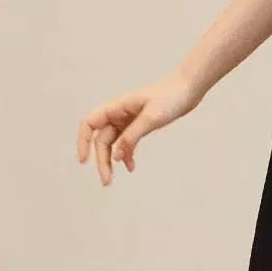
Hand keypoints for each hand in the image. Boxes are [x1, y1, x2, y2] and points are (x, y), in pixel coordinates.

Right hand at [75, 68, 202, 185]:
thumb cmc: (170, 97)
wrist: (188, 89)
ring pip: (113, 144)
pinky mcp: (139, 126)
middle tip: (106, 181)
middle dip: (101, 160)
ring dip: (111, 161)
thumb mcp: (151, 118)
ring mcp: (128, 120)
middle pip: (101, 140)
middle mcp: (119, 114)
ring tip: (112, 180)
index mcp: (117, 107)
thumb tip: (116, 156)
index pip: (89, 124)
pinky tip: (131, 167)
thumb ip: (132, 136)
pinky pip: (127, 143)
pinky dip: (127, 155)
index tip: (84, 160)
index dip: (82, 141)